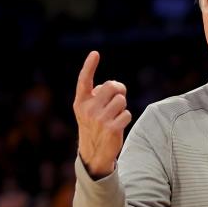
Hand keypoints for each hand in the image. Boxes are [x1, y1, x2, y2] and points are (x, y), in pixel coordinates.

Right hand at [74, 51, 132, 177]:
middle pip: (112, 86)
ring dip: (122, 106)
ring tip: (115, 115)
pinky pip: (127, 113)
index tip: (95, 53)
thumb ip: (98, 95)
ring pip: (121, 100)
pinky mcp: (111, 129)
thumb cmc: (94, 125)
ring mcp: (99, 119)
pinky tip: (118, 125)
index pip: (84, 80)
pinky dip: (125, 117)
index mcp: (81, 102)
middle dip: (119, 89)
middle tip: (118, 98)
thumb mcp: (88, 110)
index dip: (89, 66)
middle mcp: (88, 109)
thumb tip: (115, 86)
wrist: (93, 153)